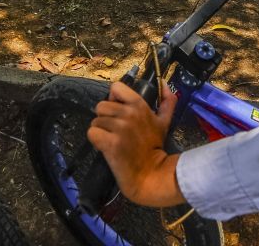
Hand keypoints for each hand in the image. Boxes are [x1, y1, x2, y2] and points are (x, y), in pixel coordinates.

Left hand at [88, 81, 185, 207]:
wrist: (150, 173)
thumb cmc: (154, 147)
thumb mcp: (163, 122)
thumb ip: (167, 102)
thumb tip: (165, 84)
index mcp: (139, 105)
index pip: (115, 87)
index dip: (113, 98)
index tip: (118, 111)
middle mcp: (128, 114)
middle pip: (101, 106)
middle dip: (105, 118)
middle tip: (115, 131)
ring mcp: (119, 129)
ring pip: (95, 121)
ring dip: (100, 131)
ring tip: (112, 140)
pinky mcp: (109, 143)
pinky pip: (91, 133)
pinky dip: (95, 141)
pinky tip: (105, 147)